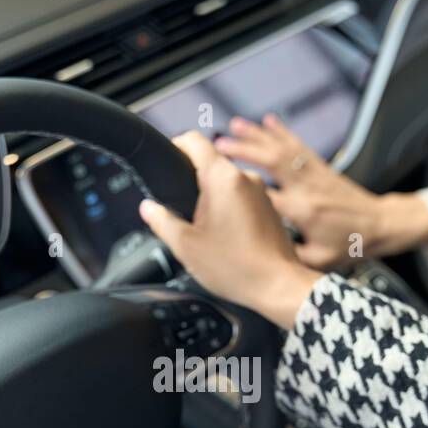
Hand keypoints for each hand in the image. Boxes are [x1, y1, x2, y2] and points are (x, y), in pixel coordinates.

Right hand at [139, 130, 320, 328]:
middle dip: (192, 183)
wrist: (279, 286)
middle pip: (210, 164)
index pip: (194, 141)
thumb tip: (148, 209)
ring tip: (206, 231)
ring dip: (212, 199)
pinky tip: (226, 237)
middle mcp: (245, 177)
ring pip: (226, 183)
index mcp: (223, 178)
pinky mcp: (270, 206)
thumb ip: (161, 222)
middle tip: (182, 213)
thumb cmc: (236, 268)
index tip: (167, 162)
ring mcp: (261, 191)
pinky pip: (242, 197)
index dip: (175, 146)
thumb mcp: (186, 246)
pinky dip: (229, 209)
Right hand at [213, 114, 427, 267]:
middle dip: (244, 149)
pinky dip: (282, 131)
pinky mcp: (322, 168)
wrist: (381, 226)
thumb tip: (261, 251)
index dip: (242, 188)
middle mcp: (308, 188)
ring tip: (235, 125)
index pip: (266, 195)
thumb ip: (289, 255)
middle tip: (219, 143)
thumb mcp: (318, 261)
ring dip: (258, 134)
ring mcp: (315, 175)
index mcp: (303, 212)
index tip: (217, 181)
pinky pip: (299, 145)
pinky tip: (269, 121)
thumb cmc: (351, 245)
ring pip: (283, 147)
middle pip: (271, 161)